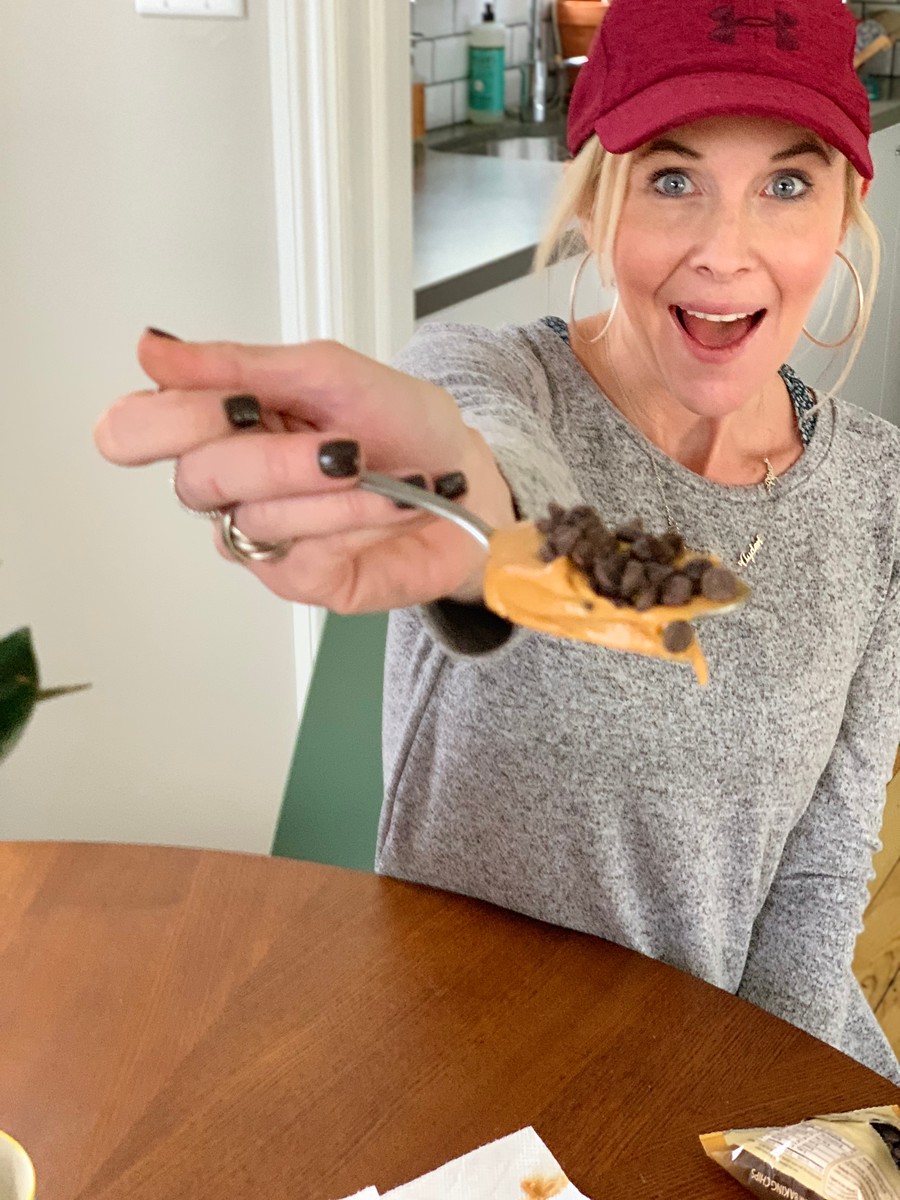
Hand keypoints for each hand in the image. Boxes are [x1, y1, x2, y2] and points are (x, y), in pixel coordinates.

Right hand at [94, 331, 516, 612]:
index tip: (236, 405)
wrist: (466, 477)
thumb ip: (242, 365)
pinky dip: (356, 522)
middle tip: (340, 444)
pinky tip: (390, 506)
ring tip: (384, 473)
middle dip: (275, 457)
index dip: (169, 419)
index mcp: (221, 423)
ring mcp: (259, 537)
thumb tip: (154, 352)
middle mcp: (229, 484)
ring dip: (334, 491)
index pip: (137, 429)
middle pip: (196, 479)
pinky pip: (300, 556)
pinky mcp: (299, 579)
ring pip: (256, 518)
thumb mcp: (329, 373)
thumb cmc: (400, 424)